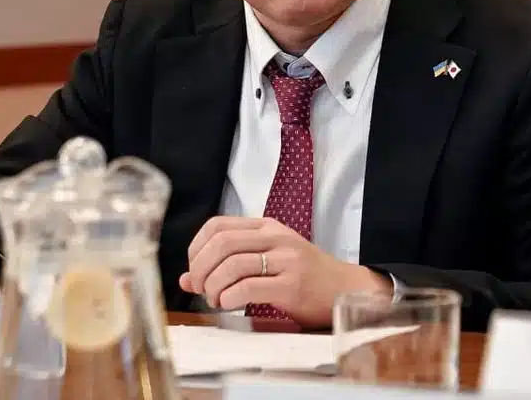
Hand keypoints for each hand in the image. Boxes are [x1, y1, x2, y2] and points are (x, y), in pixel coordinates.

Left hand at [178, 216, 388, 327]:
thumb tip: (186, 279)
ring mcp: (286, 260)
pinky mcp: (292, 285)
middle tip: (201, 289)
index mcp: (268, 227)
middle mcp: (276, 238)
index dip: (196, 249)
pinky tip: (230, 304)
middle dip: (200, 269)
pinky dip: (229, 298)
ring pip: (231, 265)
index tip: (195, 270)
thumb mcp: (267, 262)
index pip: (218, 225)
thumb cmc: (304, 276)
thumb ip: (228, 266)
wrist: (344, 288)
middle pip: (221, 243)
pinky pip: (248, 287)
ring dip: (213, 288)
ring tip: (217, 300)